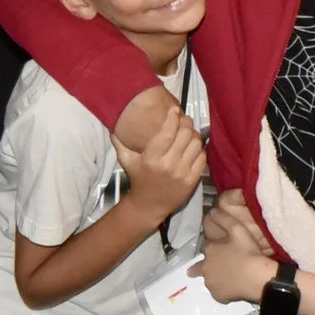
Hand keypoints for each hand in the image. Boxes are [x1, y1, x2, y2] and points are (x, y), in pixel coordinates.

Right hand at [115, 103, 205, 222]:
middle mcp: (168, 164)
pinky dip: (199, 150)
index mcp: (152, 157)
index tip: (174, 110)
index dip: (173, 117)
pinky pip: (202, 158)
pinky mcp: (192, 180)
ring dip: (194, 135)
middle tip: (183, 120)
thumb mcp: (126, 161)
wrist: (149, 205)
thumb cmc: (138, 179)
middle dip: (186, 123)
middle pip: (185, 134)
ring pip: (196, 144)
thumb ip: (120, 143)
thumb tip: (112, 127)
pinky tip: (193, 148)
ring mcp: (182, 173)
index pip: (167, 131)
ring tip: (189, 133)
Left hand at [197, 197, 275, 303]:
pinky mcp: (218, 296)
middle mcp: (205, 266)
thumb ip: (224, 219)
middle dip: (205, 264)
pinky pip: (217, 291)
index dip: (214, 246)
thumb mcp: (238, 229)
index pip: (206, 246)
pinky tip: (231, 286)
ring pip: (209, 278)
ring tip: (227, 276)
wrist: (258, 278)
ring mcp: (211, 283)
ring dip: (214, 276)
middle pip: (200, 265)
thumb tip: (212, 211)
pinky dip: (222, 289)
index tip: (222, 248)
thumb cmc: (248, 252)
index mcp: (209, 250)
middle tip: (210, 266)